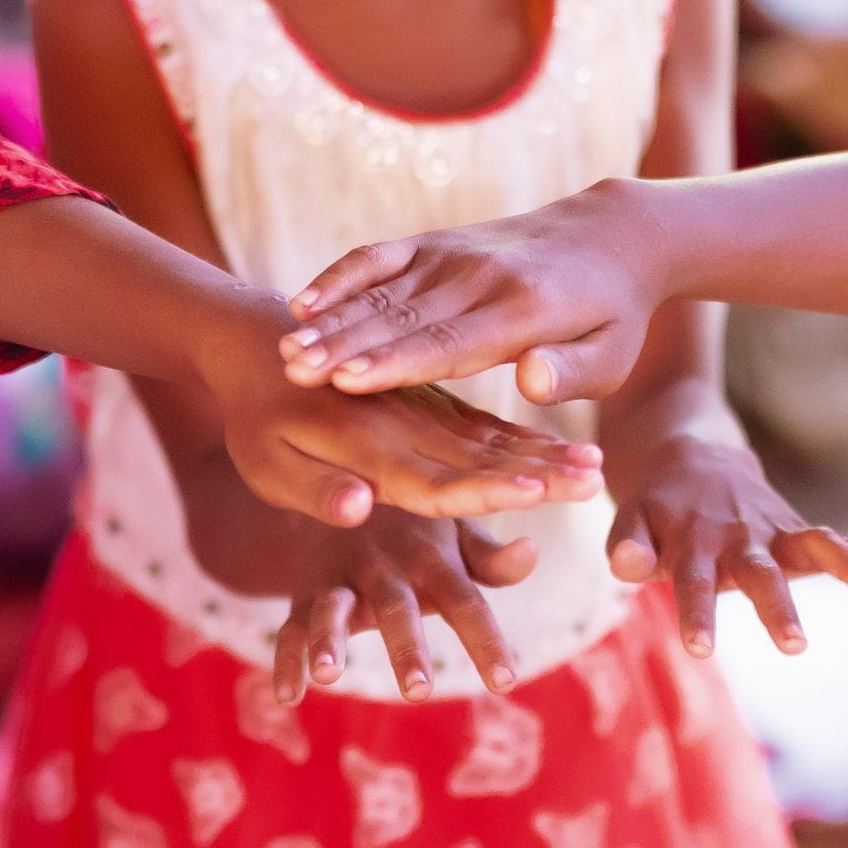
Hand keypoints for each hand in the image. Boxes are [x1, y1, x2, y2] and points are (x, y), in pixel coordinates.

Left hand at [200, 341, 600, 529]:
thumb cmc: (252, 415)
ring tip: (596, 464)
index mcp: (370, 445)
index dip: (488, 489)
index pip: (439, 477)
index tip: (540, 492)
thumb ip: (314, 488)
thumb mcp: (263, 462)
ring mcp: (421, 410)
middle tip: (597, 480)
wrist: (251, 339)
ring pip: (492, 436)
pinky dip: (519, 436)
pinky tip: (557, 448)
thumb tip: (359, 507)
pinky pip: (479, 421)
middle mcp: (407, 425)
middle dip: (542, 469)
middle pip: (482, 455)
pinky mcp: (424, 401)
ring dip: (543, 451)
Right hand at [274, 513, 536, 702]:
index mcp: (431, 558)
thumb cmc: (418, 529)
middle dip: (406, 647)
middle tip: (419, 690)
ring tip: (328, 676)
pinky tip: (287, 696)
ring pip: (332, 610)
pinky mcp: (304, 593)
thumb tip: (530, 552)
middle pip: (397, 608)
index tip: (505, 682)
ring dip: (329, 642)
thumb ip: (491, 558)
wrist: (346, 488)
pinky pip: (291, 627)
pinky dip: (286, 660)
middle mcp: (384, 567)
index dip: (484, 639)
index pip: (465, 601)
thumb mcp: (457, 536)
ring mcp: (340, 579)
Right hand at [276, 189, 660, 406]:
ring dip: (331, 319)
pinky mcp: (436, 243)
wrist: (613, 234)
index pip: (449, 342)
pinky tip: (302, 302)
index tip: (349, 381)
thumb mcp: (613, 355)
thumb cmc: (612, 314)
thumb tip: (533, 382)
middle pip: (402, 317)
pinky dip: (340, 275)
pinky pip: (380, 257)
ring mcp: (453, 254)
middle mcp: (480, 276)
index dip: (397, 363)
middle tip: (292, 371)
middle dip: (345, 344)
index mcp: (522, 311)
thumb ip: (573, 372)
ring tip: (284, 350)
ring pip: (381, 290)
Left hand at [606, 430, 847, 657]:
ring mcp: (779, 533)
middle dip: (778, 607)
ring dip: (847, 565)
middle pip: (762, 574)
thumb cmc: (657, 508)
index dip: (697, 611)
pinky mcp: (804, 533)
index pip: (694, 582)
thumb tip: (623, 568)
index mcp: (695, 543)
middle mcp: (743, 538)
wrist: (692, 456)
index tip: (700, 647)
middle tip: (795, 644)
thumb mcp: (631, 519)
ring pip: (819, 546)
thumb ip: (625, 542)